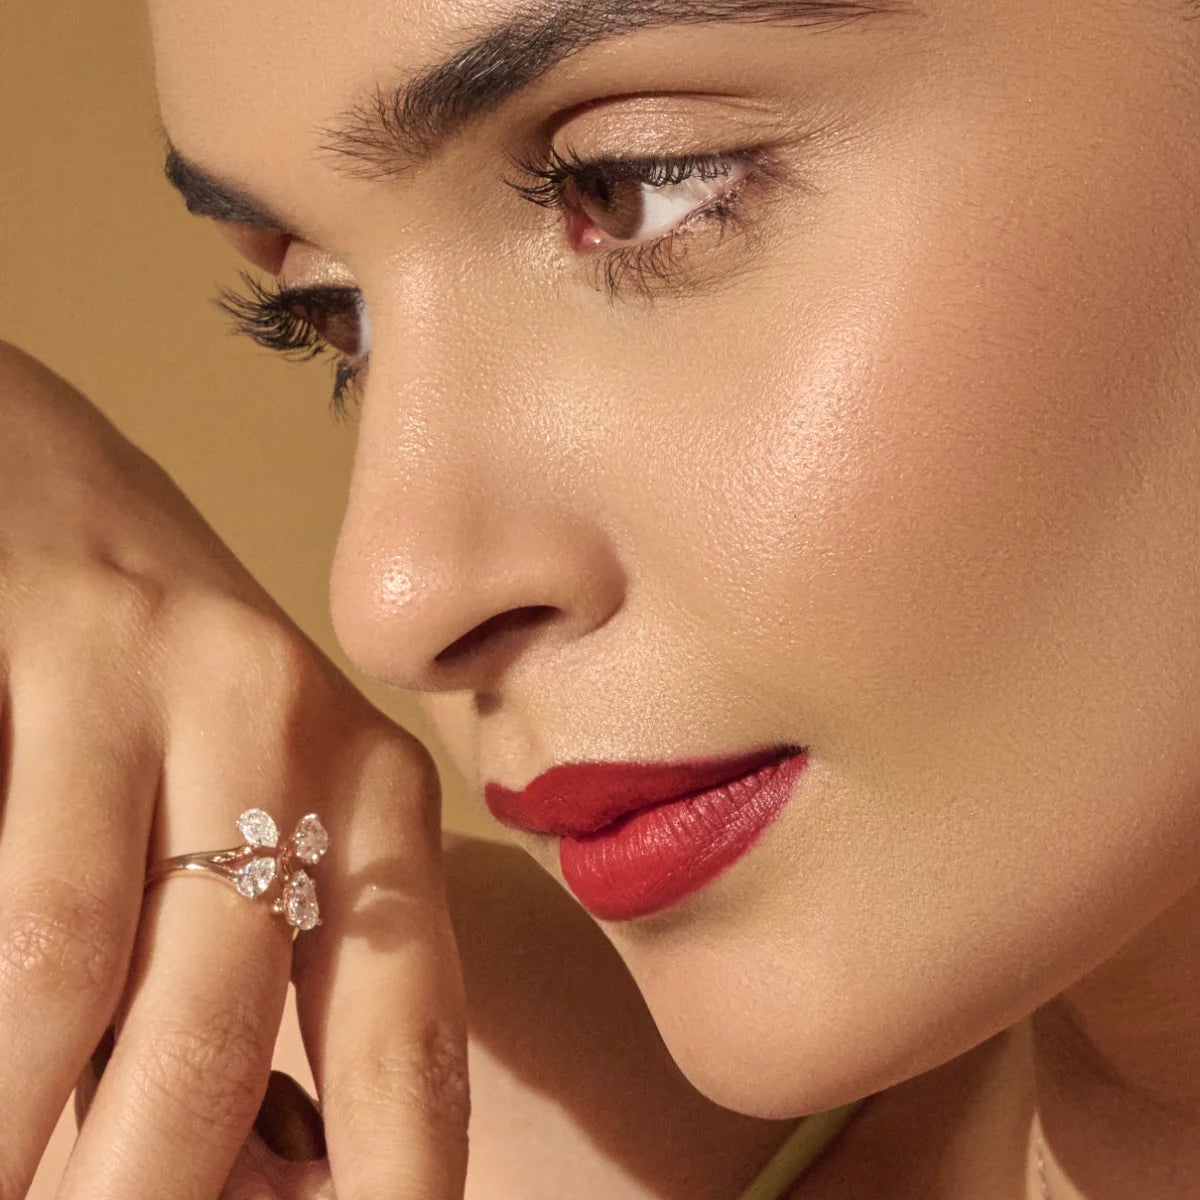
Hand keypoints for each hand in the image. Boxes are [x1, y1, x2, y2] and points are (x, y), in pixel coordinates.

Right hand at [0, 342, 469, 1198]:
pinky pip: (12, 882)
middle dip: (146, 1195)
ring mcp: (171, 680)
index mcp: (381, 799)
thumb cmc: (166, 686)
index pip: (410, 1035)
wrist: (55, 478)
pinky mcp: (54, 641)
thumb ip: (254, 983)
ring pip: (95, 968)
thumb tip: (274, 1174)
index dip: (395, 1188)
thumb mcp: (246, 816)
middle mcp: (300, 734)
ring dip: (30, 1132)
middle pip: (223, 1029)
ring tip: (11, 1194)